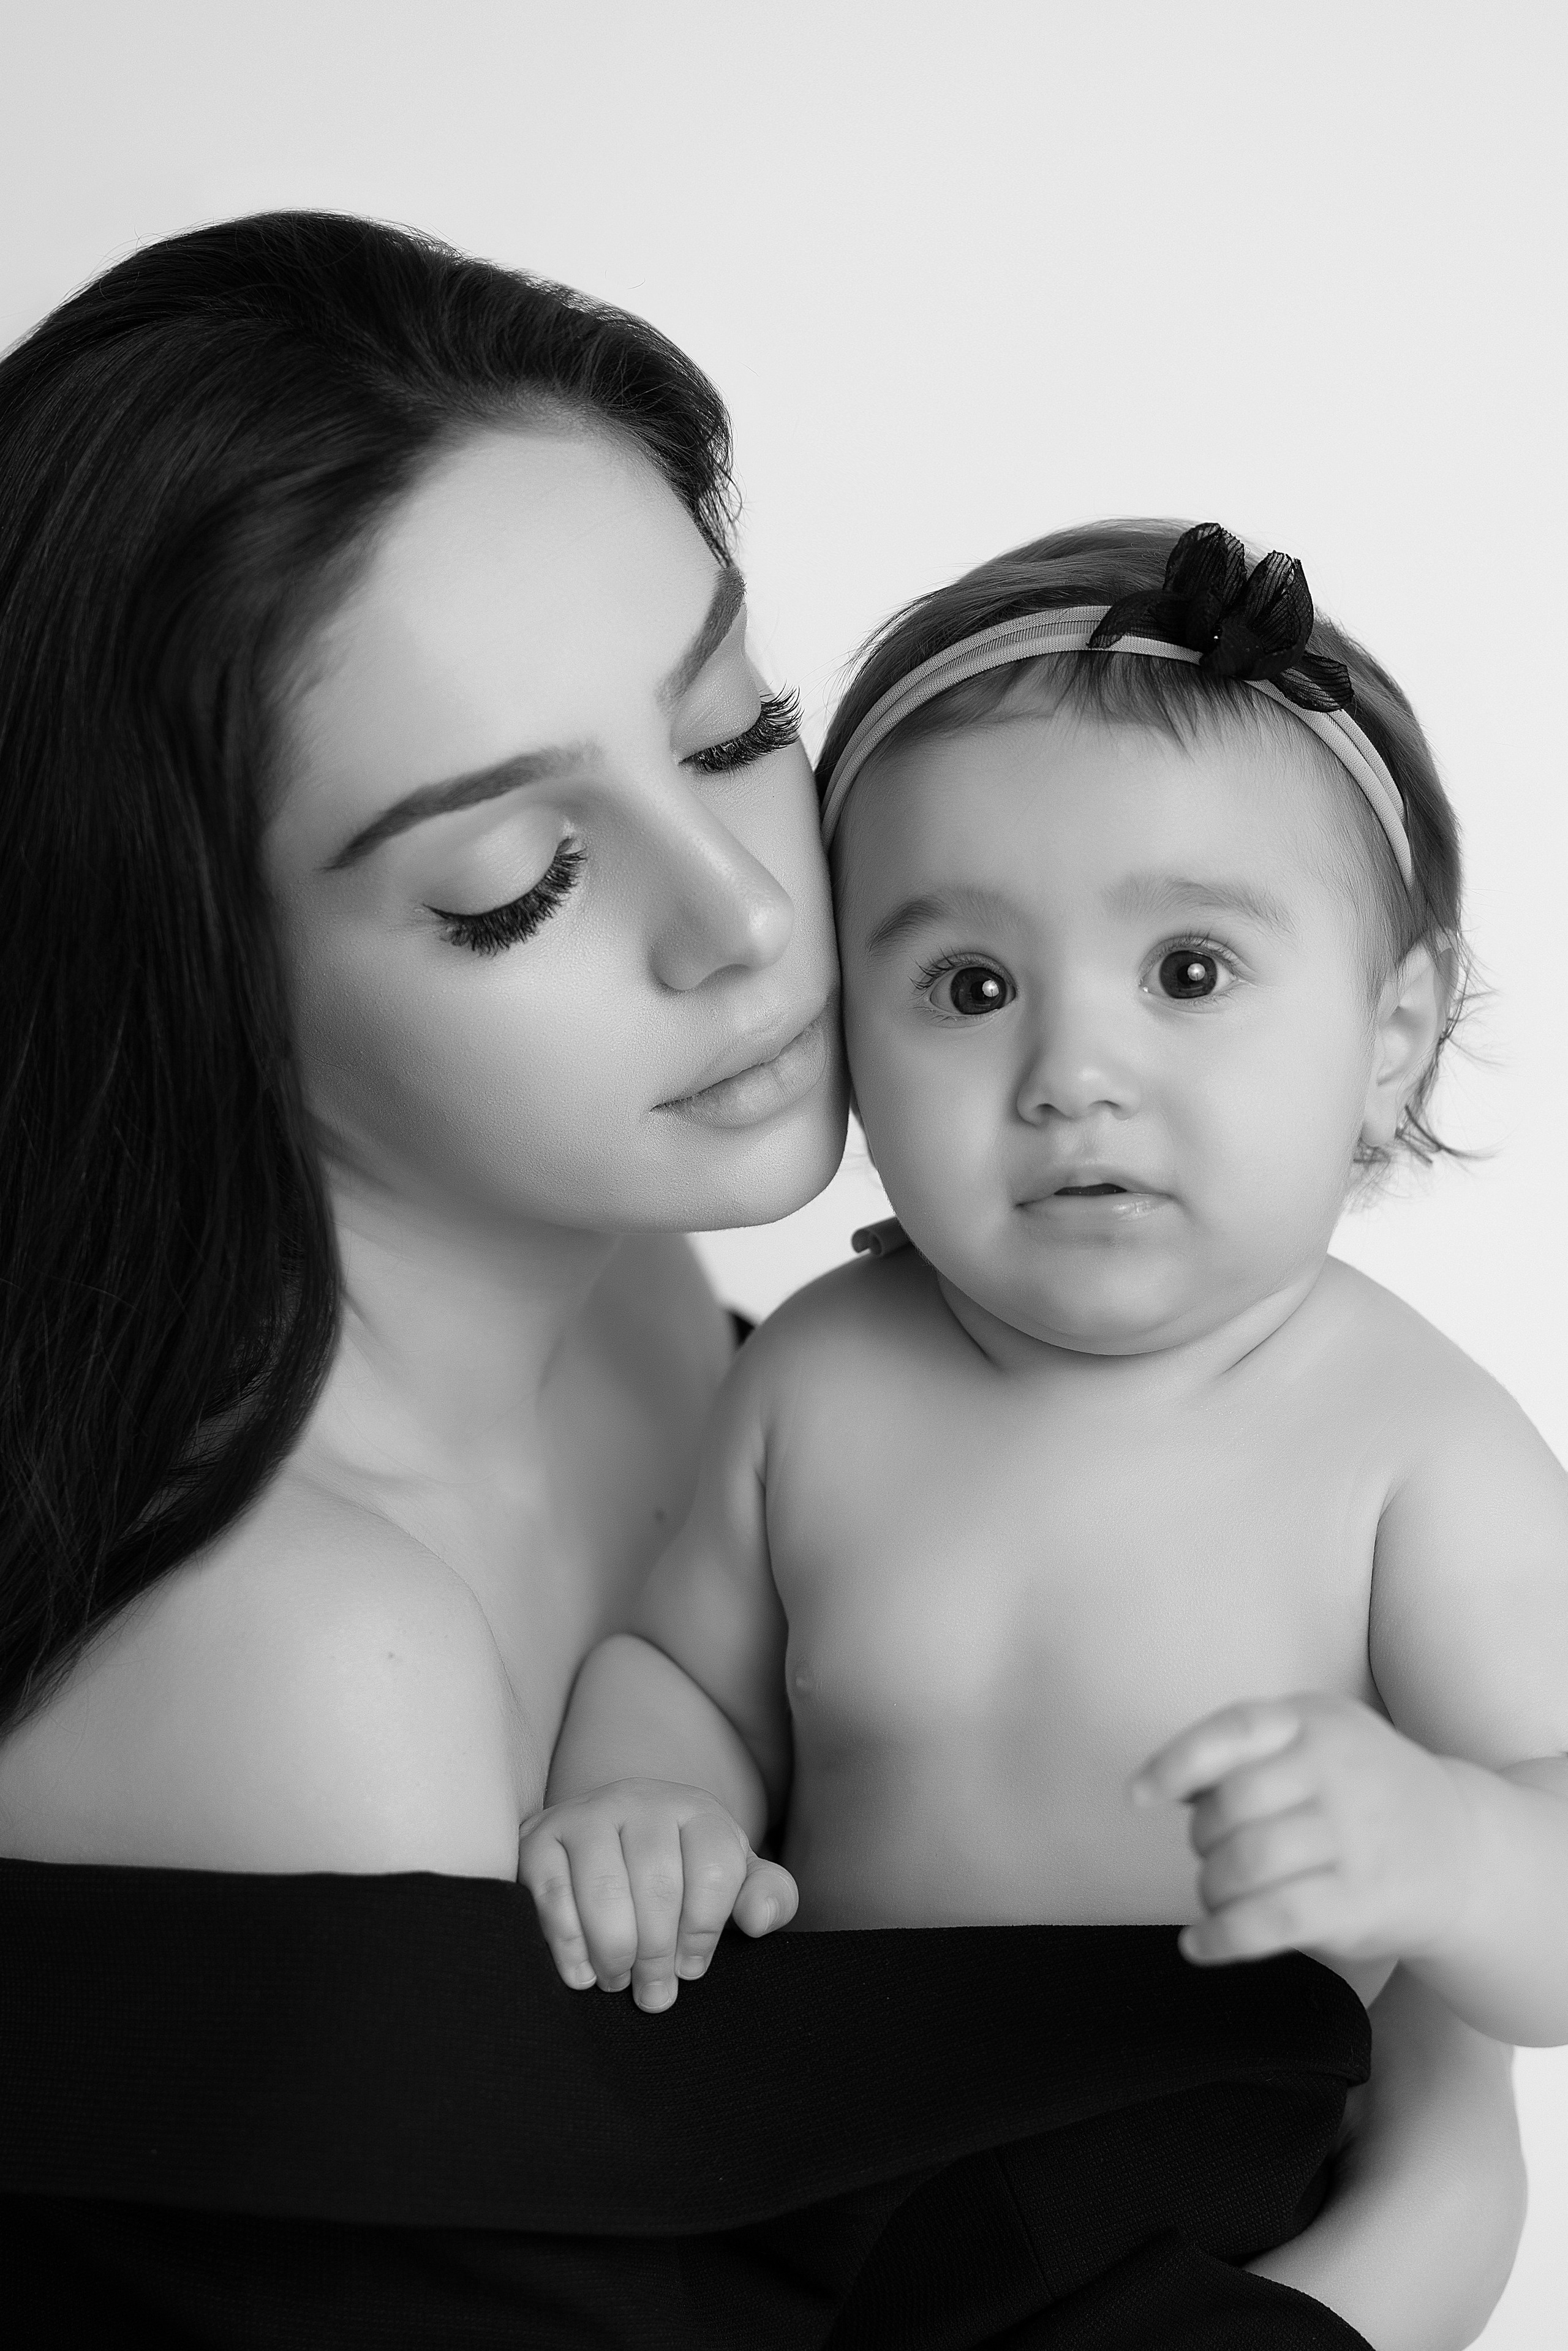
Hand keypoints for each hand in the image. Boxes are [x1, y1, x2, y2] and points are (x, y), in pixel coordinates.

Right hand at [517, 1779, 797, 2010]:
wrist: (607, 1837)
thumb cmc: (681, 1872)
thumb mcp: (732, 1877)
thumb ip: (767, 1895)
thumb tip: (758, 1920)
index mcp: (696, 1810)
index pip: (714, 1869)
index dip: (705, 1931)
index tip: (692, 1969)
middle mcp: (641, 1800)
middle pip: (658, 1886)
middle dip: (657, 1954)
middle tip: (654, 1994)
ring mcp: (586, 1814)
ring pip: (605, 1891)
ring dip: (615, 1952)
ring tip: (619, 1982)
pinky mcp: (538, 1837)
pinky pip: (552, 1895)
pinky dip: (568, 1944)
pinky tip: (582, 1974)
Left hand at [1131, 1695, 1478, 1968]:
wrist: (1465, 1850)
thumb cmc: (1363, 1792)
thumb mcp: (1319, 1739)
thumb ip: (1248, 1751)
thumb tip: (1164, 1784)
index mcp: (1314, 1721)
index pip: (1234, 1730)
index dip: (1177, 1762)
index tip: (1137, 1796)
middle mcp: (1336, 1771)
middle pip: (1229, 1806)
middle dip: (1202, 1838)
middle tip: (1212, 1854)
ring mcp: (1353, 1836)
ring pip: (1244, 1864)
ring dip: (1209, 1888)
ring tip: (1216, 1895)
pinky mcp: (1360, 1900)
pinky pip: (1271, 1920)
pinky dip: (1222, 1937)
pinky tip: (1199, 1945)